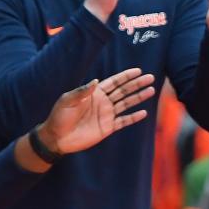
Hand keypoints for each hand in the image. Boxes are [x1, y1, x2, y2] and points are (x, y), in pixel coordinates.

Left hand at [37, 68, 155, 154]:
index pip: (114, 82)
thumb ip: (82, 91)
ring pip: (127, 104)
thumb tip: (97, 81)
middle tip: (151, 78)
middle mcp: (103, 102)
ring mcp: (107, 115)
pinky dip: (133, 117)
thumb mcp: (67, 101)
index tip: (138, 71)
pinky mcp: (108, 127)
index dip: (126, 76)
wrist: (56, 138)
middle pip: (124, 91)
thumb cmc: (59, 117)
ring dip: (139, 97)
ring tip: (151, 91)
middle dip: (137, 84)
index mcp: (94, 93)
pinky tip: (144, 113)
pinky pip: (124, 121)